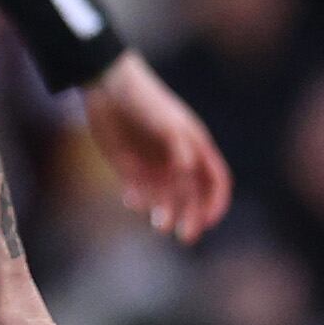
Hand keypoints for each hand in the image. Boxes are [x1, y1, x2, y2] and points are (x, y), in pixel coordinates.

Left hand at [80, 51, 231, 242]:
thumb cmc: (144, 101)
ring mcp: (154, 166)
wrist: (108, 88)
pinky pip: (139, 193)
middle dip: (192, 217)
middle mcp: (178, 160)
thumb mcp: (165, 121)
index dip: (215, 202)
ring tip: (160, 224)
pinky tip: (131, 199)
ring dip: (166, 213)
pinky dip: (139, 200)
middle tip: (185, 236)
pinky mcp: (130, 169)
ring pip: (166, 199)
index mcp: (195, 148)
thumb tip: (189, 170)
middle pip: (192, 197)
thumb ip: (179, 145)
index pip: (215, 181)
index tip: (208, 219)